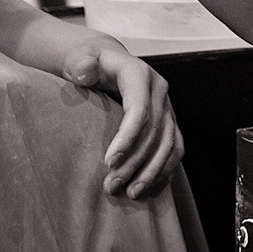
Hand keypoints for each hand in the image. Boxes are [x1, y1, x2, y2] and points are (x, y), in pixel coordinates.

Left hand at [65, 42, 182, 198]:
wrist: (104, 62)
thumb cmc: (86, 63)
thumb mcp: (78, 58)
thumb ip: (80, 63)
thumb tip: (85, 71)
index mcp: (138, 73)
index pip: (139, 109)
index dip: (127, 138)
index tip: (109, 163)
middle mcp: (158, 89)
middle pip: (154, 131)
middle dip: (134, 162)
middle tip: (111, 186)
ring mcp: (166, 105)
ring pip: (169, 143)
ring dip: (151, 171)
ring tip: (130, 193)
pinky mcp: (168, 120)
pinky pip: (175, 147)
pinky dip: (164, 168)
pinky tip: (148, 187)